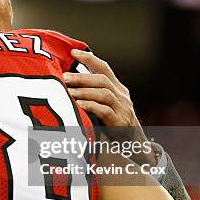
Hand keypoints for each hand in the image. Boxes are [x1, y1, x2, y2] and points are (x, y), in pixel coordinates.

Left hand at [63, 49, 156, 164]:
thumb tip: (68, 84)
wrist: (135, 147)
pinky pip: (105, 111)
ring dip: (84, 91)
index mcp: (118, 89)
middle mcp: (122, 96)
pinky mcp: (120, 123)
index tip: (73, 51)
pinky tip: (79, 106)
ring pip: (104, 93)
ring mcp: (123, 109)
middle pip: (102, 79)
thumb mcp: (106, 106)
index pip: (104, 68)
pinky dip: (91, 106)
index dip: (89, 58)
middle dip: (82, 76)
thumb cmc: (113, 125)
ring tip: (68, 91)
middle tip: (64, 77)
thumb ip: (93, 95)